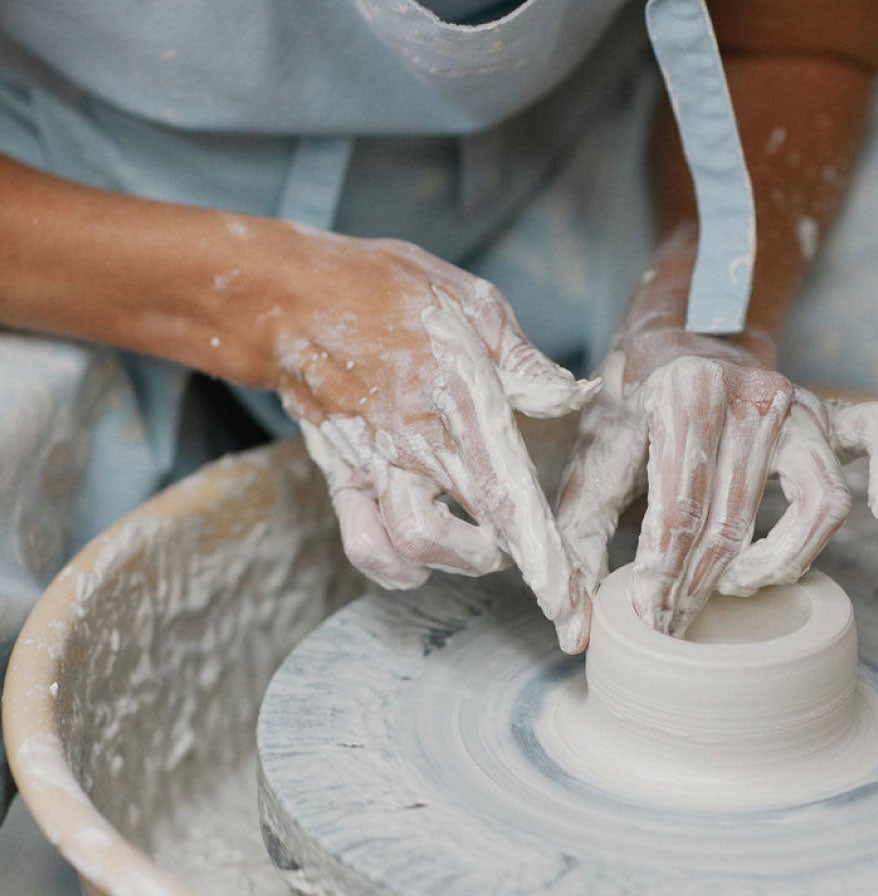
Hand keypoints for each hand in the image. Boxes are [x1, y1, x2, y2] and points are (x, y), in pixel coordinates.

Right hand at [261, 230, 598, 651]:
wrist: (285, 297)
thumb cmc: (386, 290)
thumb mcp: (470, 301)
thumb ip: (524, 362)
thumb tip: (575, 396)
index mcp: (458, 391)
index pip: (507, 486)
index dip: (541, 550)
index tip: (571, 599)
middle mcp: (415, 437)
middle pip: (474, 531)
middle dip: (528, 578)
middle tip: (563, 606)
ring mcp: (374, 463)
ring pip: (414, 547)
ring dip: (460, 560)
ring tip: (486, 544)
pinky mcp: (343, 477)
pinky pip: (366, 546)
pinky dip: (398, 568)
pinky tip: (425, 560)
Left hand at [556, 234, 877, 635]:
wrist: (679, 337)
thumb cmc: (633, 408)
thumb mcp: (592, 460)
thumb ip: (577, 541)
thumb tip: (575, 632)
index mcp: (686, 395)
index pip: (681, 509)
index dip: (665, 575)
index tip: (650, 619)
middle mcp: (752, 393)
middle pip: (740, 518)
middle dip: (706, 584)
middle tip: (679, 622)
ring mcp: (800, 404)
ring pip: (818, 501)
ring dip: (783, 558)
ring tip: (742, 584)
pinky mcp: (832, 413)